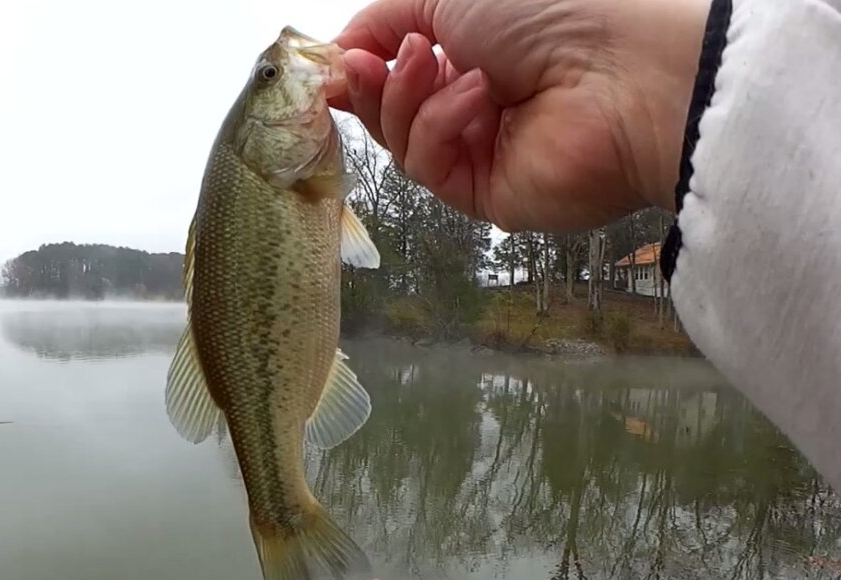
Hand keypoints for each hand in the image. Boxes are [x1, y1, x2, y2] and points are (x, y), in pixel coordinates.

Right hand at [330, 0, 709, 232]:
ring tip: (428, 63)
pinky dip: (439, 126)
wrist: (617, 70)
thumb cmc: (548, 13)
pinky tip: (474, 99)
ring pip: (400, 141)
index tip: (330, 59)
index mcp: (468, 54)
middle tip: (362, 63)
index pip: (392, 72)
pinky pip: (429, 165)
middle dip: (368, 85)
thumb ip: (383, 21)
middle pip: (386, 112)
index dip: (356, 67)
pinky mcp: (483, 194)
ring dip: (403, 99)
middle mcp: (471, 106)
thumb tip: (333, 58)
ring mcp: (478, 152)